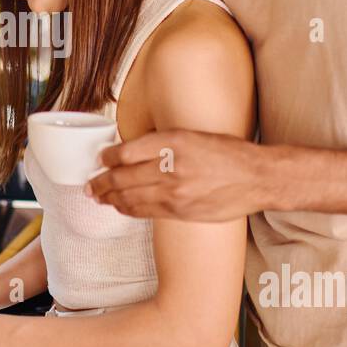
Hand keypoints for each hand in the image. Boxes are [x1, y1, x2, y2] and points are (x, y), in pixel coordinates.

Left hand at [86, 128, 269, 221]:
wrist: (258, 178)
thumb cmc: (229, 154)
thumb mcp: (195, 135)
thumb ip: (165, 143)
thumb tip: (134, 151)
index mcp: (174, 141)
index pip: (127, 151)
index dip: (108, 157)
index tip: (101, 159)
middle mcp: (171, 166)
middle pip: (123, 177)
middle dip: (101, 182)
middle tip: (89, 185)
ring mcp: (175, 191)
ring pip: (130, 197)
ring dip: (110, 198)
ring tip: (98, 198)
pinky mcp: (181, 210)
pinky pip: (145, 211)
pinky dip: (128, 209)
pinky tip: (120, 207)